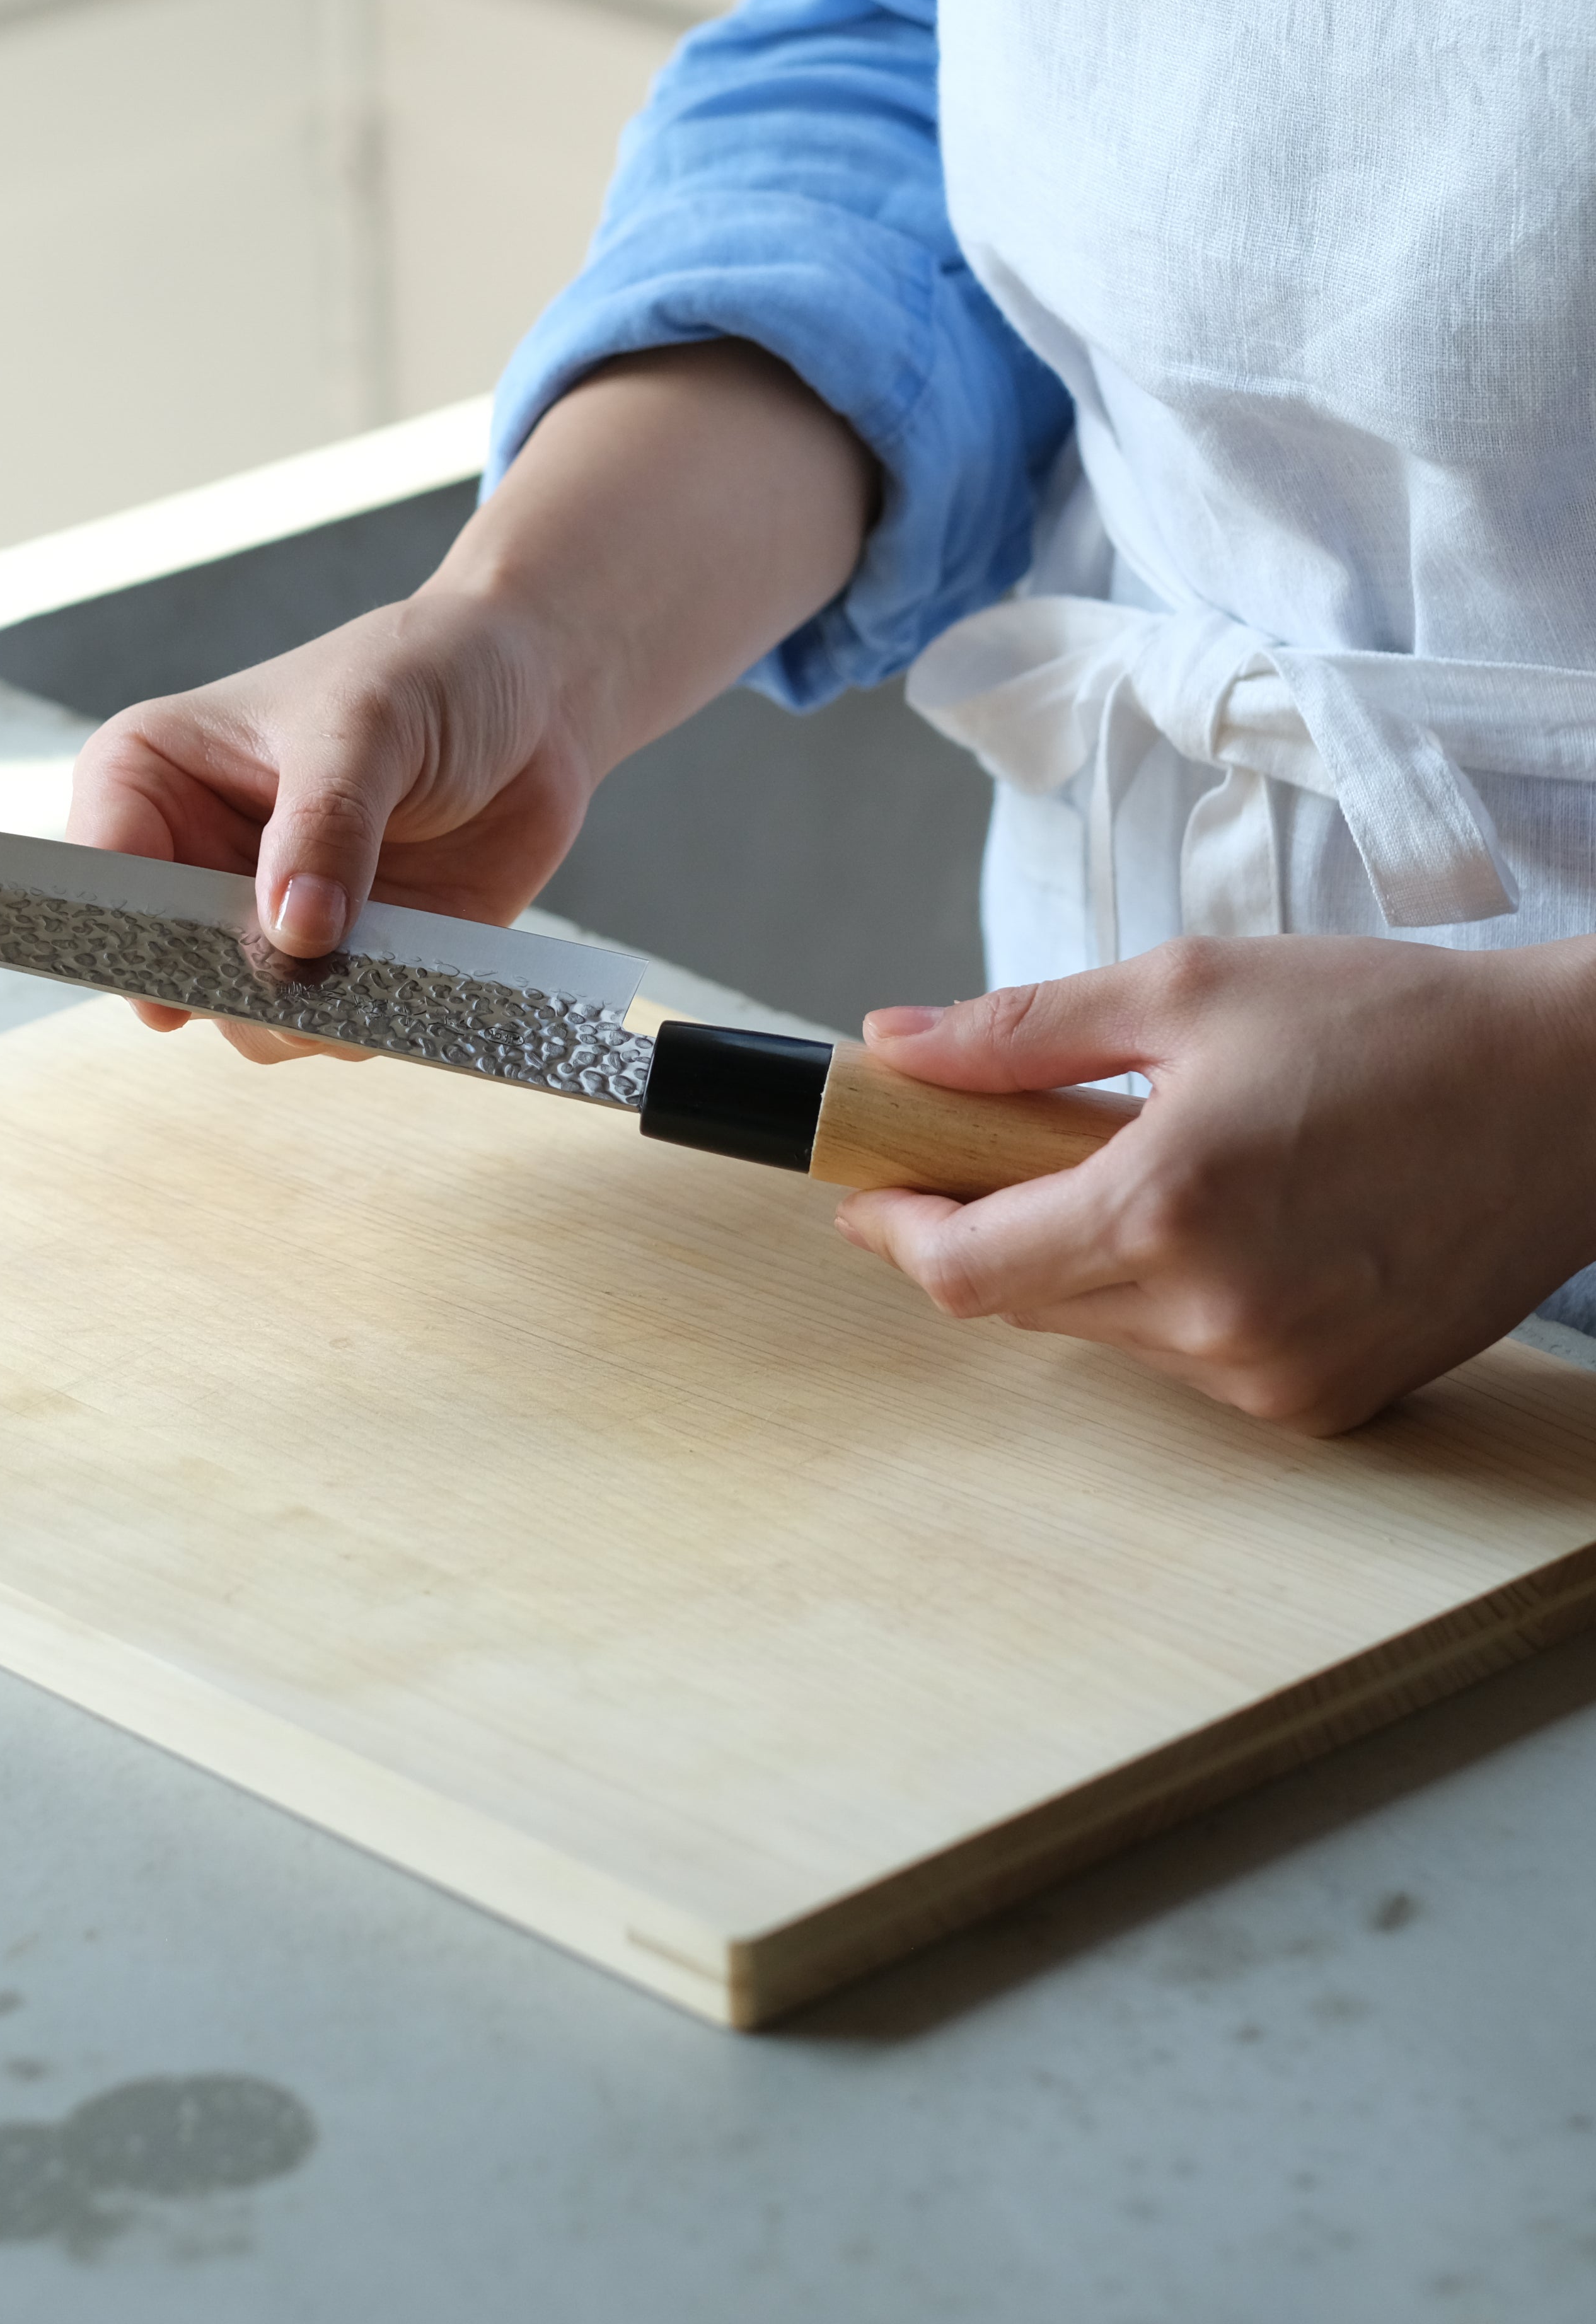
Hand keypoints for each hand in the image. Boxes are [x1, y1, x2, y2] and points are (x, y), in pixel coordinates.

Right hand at [67, 340, 876, 1061]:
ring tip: (383, 945)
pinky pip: (327, 1036)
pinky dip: (372, 1020)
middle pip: (164, 971)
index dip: (130, 926)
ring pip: (244, 1022)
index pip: (95, 872)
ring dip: (313, 1011)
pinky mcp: (335, 970)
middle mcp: (190, 864)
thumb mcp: (369, 724)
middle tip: (311, 958)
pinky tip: (418, 962)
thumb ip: (324, 826)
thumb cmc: (429, 673)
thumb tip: (291, 936)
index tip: (194, 954)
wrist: (536, 702)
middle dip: (235, 982)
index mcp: (150, 779)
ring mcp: (260, 925)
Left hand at [835, 934, 1595, 1432]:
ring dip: (1082, 1259)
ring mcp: (1274, 1376)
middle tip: (995, 1147)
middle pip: (1023, 1304)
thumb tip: (894, 1047)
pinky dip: (1167, 1295)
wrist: (1576, 1095)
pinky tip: (1228, 1221)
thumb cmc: (1395, 1025)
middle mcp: (1216, 1317)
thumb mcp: (1189, 989)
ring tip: (1149, 1164)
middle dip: (986, 1226)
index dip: (896, 1231)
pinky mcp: (1326, 1402)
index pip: (965, 1270)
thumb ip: (1022, 1031)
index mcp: (1169, 1209)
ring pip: (1103, 1333)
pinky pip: (1187, 1359)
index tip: (867, 1189)